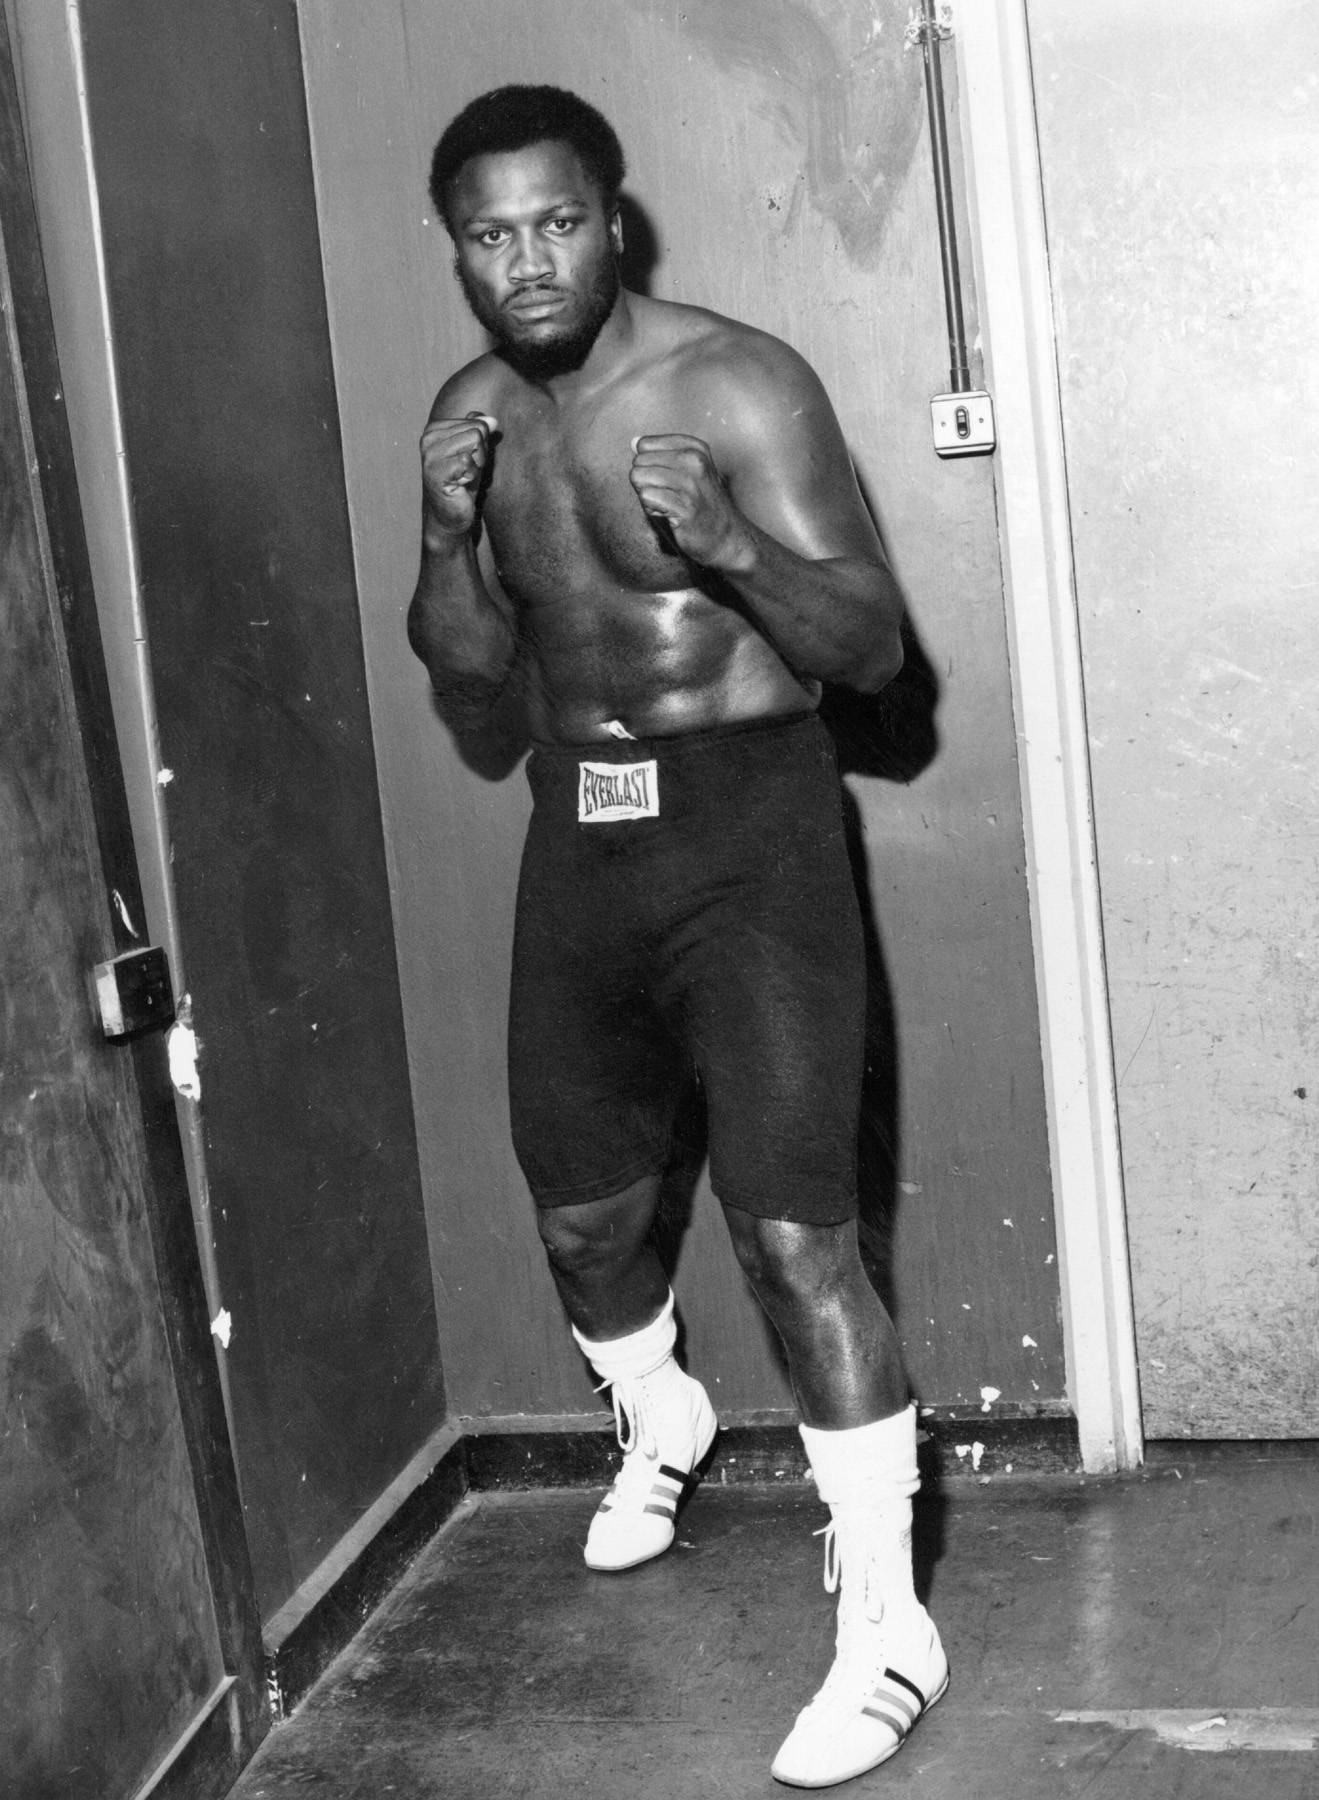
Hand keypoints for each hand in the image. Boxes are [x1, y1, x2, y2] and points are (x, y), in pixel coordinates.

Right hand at [421, 411, 497, 538]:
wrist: (450, 516)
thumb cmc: (462, 484)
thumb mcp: (475, 453)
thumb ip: (481, 432)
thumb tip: (493, 420)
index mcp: (435, 429)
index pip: (477, 422)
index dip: (481, 445)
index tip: (467, 462)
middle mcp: (428, 438)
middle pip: (477, 430)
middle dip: (480, 453)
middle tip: (466, 472)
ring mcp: (429, 454)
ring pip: (475, 441)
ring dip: (477, 464)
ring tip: (463, 477)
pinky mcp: (435, 471)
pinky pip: (468, 461)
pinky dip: (471, 476)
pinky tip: (460, 485)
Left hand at [628, 433, 750, 567]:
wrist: (726, 535)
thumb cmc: (703, 503)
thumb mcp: (689, 469)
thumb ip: (661, 454)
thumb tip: (634, 442)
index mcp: (694, 448)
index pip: (645, 444)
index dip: (648, 465)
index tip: (667, 479)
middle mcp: (694, 461)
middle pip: (639, 461)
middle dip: (646, 481)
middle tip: (668, 495)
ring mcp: (690, 484)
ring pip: (639, 477)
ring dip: (647, 496)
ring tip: (668, 504)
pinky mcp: (683, 506)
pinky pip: (646, 497)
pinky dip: (651, 509)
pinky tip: (669, 514)